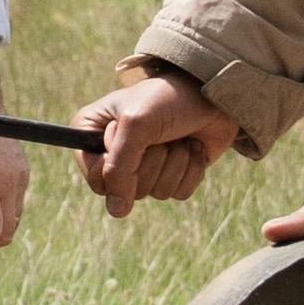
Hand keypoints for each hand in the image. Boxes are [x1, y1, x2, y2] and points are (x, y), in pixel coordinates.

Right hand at [71, 66, 235, 214]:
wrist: (211, 93)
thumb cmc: (167, 97)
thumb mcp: (136, 124)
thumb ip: (119, 168)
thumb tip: (116, 211)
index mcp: (92, 133)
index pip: (97, 179)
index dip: (117, 166)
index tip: (131, 139)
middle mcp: (113, 153)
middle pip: (127, 190)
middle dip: (151, 162)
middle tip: (160, 134)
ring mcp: (144, 166)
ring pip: (155, 192)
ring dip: (174, 162)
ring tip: (177, 136)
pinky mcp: (171, 173)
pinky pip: (178, 192)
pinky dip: (190, 169)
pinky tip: (191, 146)